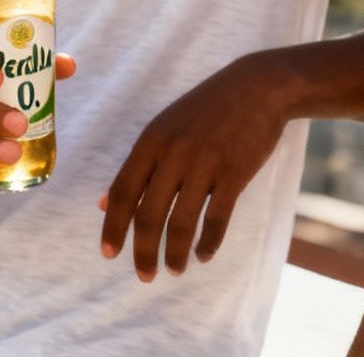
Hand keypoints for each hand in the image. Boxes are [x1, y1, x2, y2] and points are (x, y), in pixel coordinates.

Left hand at [98, 56, 289, 280]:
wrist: (258, 87)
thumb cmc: (208, 109)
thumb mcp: (165, 127)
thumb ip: (139, 164)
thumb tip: (105, 203)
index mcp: (152, 140)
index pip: (123, 192)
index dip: (113, 227)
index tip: (109, 254)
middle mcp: (174, 153)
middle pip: (149, 215)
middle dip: (143, 252)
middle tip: (145, 275)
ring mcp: (205, 163)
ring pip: (181, 222)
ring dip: (174, 254)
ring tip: (174, 270)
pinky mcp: (234, 173)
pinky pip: (216, 219)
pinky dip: (208, 243)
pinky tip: (203, 254)